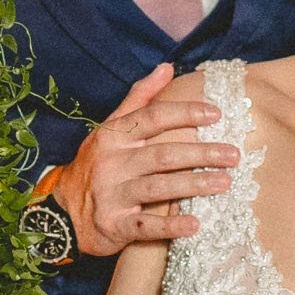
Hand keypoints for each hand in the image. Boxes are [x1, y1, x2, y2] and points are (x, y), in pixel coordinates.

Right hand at [53, 62, 239, 255]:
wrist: (61, 212)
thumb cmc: (96, 165)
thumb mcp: (109, 129)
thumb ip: (139, 98)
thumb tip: (167, 68)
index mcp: (113, 136)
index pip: (152, 118)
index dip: (185, 113)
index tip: (216, 114)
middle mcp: (113, 163)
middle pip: (162, 154)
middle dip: (200, 154)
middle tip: (233, 155)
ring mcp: (113, 195)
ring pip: (158, 187)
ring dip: (194, 185)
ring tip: (224, 183)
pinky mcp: (115, 226)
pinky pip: (145, 226)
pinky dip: (170, 226)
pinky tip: (194, 225)